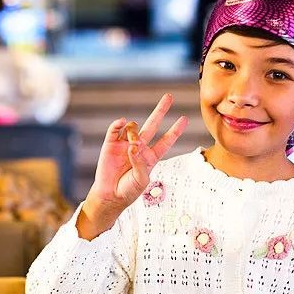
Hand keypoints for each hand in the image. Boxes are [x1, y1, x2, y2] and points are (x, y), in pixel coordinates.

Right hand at [77, 94, 187, 238]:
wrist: (109, 196)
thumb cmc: (128, 190)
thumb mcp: (141, 180)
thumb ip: (141, 163)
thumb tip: (133, 146)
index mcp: (151, 157)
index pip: (166, 141)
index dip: (175, 130)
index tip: (184, 118)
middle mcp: (139, 147)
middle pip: (153, 125)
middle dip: (161, 110)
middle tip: (169, 96)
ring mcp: (124, 144)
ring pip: (133, 126)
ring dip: (134, 130)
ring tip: (132, 143)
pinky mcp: (110, 144)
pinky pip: (115, 129)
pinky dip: (118, 124)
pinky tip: (122, 122)